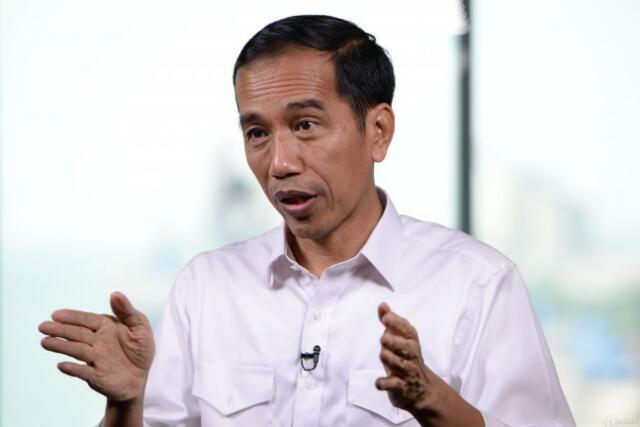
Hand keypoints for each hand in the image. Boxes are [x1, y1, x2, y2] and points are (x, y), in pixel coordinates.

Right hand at [39, 292, 154, 401]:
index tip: (55, 314)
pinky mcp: (96, 376)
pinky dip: (73, 369)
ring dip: (61, 347)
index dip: (71, 317)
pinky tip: (62, 365)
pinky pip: (83, 372)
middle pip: (76, 334)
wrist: (140, 377)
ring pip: (76, 351)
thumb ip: (127, 311)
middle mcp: (97, 342)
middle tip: (42, 326)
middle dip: (60, 330)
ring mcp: (95, 359)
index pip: (86, 319)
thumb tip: (115, 294)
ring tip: (45, 342)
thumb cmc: (140, 349)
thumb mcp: (140, 326)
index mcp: (105, 327)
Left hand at [375, 303, 483, 426]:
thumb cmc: (407, 359)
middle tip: (384, 338)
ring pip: (401, 366)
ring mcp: (408, 373)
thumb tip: (382, 305)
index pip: (408, 331)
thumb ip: (390, 323)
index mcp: (411, 343)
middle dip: (396, 342)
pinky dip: (386, 384)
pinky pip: (395, 386)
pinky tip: (378, 383)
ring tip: (383, 355)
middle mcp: (412, 357)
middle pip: (407, 348)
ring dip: (392, 360)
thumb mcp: (400, 340)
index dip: (397, 324)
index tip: (386, 317)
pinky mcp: (402, 388)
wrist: (423, 391)